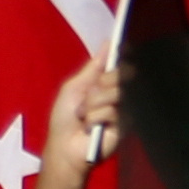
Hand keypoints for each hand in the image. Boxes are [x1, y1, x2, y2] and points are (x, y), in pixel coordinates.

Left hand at [46, 56, 122, 176]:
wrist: (64, 147)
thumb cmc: (64, 118)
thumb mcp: (74, 87)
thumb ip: (93, 66)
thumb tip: (109, 42)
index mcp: (104, 82)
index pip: (119, 62)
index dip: (119, 55)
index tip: (119, 49)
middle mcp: (116, 92)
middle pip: (120, 73)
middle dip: (101, 82)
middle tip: (88, 94)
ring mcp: (122, 108)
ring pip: (116, 92)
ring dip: (93, 104)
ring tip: (83, 116)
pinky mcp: (125, 125)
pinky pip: (113, 111)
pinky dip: (96, 118)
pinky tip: (91, 128)